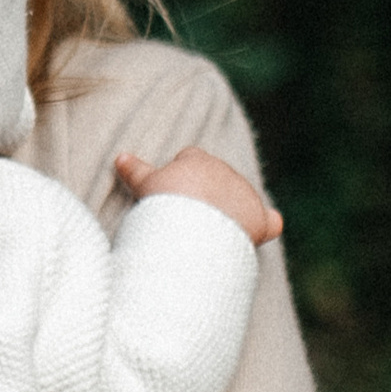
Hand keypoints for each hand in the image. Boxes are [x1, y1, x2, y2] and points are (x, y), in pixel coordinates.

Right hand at [113, 144, 283, 246]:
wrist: (191, 226)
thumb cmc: (165, 204)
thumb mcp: (145, 184)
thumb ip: (135, 170)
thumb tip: (120, 156)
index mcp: (197, 160)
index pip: (191, 157)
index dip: (180, 175)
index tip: (171, 195)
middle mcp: (225, 172)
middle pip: (217, 178)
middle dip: (206, 193)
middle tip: (186, 219)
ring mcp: (245, 194)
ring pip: (240, 198)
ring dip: (230, 211)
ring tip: (208, 235)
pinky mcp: (259, 219)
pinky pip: (270, 220)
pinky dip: (266, 225)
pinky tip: (257, 234)